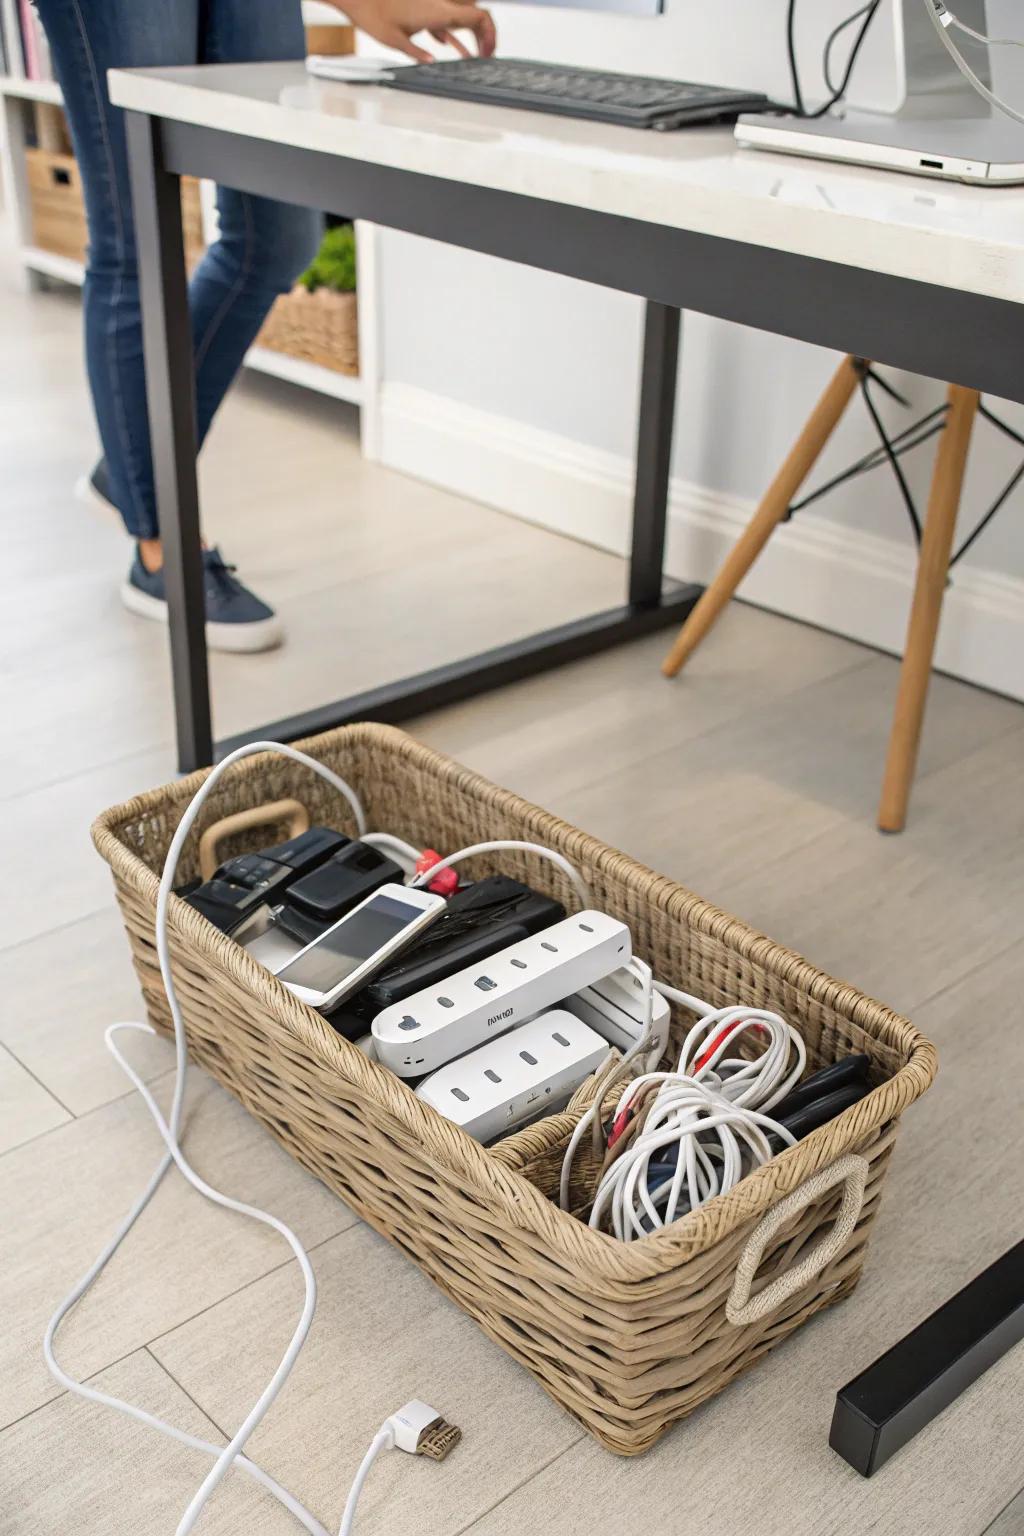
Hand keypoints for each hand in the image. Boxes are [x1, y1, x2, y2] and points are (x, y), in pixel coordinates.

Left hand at [341, 0, 495, 61]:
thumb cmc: (374, 15)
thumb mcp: (395, 41)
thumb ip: (416, 53)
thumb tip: (432, 64)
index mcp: (438, 12)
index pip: (478, 16)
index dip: (490, 34)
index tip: (488, 53)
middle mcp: (440, 6)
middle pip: (475, 16)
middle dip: (486, 36)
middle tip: (487, 57)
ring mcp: (434, 7)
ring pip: (463, 19)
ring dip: (473, 36)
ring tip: (477, 57)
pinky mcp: (426, 11)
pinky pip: (448, 22)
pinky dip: (457, 36)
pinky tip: (459, 51)